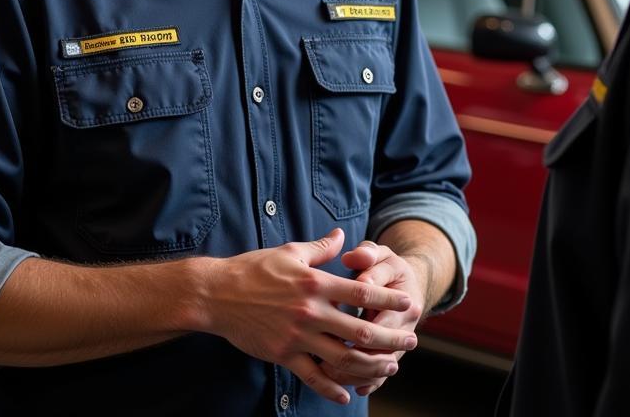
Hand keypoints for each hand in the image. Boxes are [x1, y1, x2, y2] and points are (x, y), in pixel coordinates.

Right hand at [203, 228, 417, 405]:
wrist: (218, 294)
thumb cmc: (254, 269)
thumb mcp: (290, 252)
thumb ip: (320, 248)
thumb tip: (342, 235)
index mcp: (315, 284)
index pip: (361, 293)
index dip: (388, 300)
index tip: (408, 303)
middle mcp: (311, 312)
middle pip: (360, 331)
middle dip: (390, 338)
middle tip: (411, 341)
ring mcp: (298, 336)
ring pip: (342, 358)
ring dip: (370, 365)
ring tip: (389, 367)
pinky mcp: (283, 354)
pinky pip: (312, 376)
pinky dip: (332, 387)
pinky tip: (347, 393)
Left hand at [321, 239, 426, 397]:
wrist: (409, 285)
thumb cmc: (386, 267)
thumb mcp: (379, 254)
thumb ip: (366, 254)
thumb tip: (352, 257)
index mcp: (404, 298)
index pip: (382, 316)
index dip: (359, 324)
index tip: (332, 326)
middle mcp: (407, 324)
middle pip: (381, 348)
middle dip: (353, 355)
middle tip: (324, 359)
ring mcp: (400, 342)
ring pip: (381, 365)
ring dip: (356, 372)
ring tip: (328, 374)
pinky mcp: (393, 353)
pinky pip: (381, 374)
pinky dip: (368, 383)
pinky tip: (349, 389)